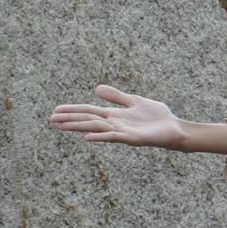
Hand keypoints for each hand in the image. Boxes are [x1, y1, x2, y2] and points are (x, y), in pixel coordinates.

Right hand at [49, 85, 192, 147]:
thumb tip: (96, 89)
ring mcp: (122, 132)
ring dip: (79, 127)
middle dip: (70, 119)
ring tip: (62, 126)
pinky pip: (113, 137)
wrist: (175, 128)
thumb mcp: (135, 101)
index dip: (72, 110)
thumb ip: (116, 96)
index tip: (55, 110)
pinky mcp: (132, 138)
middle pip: (88, 120)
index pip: (88, 111)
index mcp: (114, 115)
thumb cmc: (157, 117)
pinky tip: (87, 137)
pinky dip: (100, 136)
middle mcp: (115, 124)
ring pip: (96, 128)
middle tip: (51, 119)